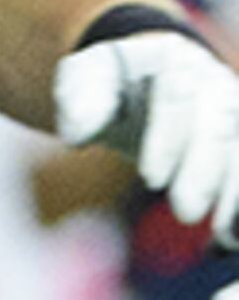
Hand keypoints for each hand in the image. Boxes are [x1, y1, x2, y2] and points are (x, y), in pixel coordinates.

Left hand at [56, 17, 238, 243]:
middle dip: (205, 168)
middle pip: (219, 121)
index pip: (175, 93)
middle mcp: (209, 80)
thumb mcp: (84, 80)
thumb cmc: (107, 83)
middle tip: (187, 215)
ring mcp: (230, 106)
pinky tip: (230, 239)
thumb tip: (78, 136)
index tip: (151, 179)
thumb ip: (80, 101)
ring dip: (236, 190)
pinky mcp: (237, 135)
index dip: (167, 137)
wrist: (144, 75)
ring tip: (224, 234)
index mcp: (168, 59)